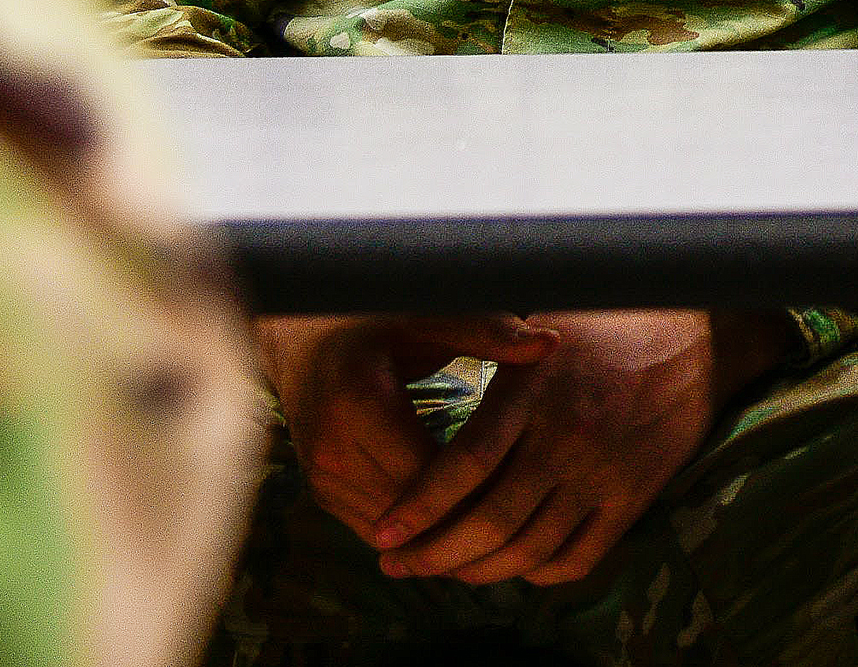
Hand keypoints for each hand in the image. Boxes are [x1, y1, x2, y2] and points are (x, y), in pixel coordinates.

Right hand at [256, 313, 560, 546]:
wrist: (304, 340)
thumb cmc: (379, 319)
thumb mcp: (430, 316)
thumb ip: (489, 332)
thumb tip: (553, 344)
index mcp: (358, 401)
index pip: (428, 470)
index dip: (482, 487)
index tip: (535, 488)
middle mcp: (331, 446)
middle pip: (410, 511)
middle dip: (466, 522)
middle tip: (531, 528)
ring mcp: (320, 475)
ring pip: (391, 532)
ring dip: (441, 540)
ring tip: (505, 538)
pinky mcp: (321, 492)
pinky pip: (375, 529)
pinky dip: (416, 537)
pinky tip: (463, 531)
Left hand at [365, 308, 785, 588]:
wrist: (701, 335)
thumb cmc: (608, 320)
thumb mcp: (543, 323)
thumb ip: (492, 349)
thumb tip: (424, 352)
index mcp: (536, 390)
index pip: (464, 465)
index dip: (419, 506)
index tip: (385, 532)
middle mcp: (568, 437)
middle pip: (489, 520)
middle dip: (434, 554)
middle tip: (398, 564)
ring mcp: (605, 471)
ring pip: (529, 548)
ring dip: (478, 571)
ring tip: (446, 572)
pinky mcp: (635, 495)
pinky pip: (581, 556)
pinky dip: (539, 573)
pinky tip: (514, 568)